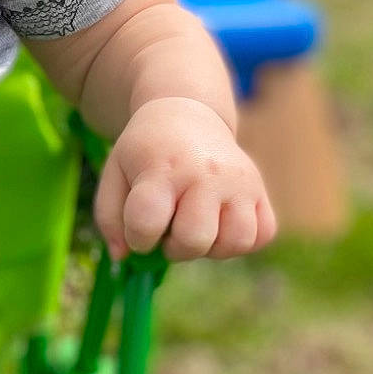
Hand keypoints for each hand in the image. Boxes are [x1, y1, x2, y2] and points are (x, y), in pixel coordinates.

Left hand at [95, 97, 277, 261]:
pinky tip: (220, 224)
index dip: (138, 238)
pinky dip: (241, 240)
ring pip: (235, 242)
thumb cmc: (146, 153)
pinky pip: (262, 235)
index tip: (138, 228)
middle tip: (169, 228)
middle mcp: (206, 174)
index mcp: (163, 169)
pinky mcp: (261, 190)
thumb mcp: (114, 175)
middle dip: (175, 248)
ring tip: (196, 226)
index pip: (147, 222)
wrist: (186, 116)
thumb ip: (110, 220)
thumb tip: (123, 257)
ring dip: (211, 248)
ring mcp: (240, 182)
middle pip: (194, 240)